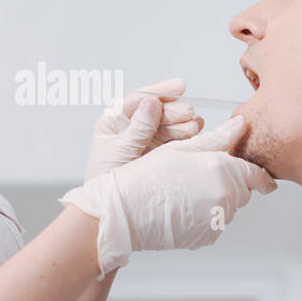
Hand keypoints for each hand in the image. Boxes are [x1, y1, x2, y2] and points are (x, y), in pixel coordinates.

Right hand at [60, 115, 276, 277]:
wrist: (124, 213)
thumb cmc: (146, 177)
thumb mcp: (180, 149)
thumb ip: (217, 139)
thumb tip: (240, 126)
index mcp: (222, 171)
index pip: (256, 175)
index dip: (259, 175)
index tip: (263, 179)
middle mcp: (225, 198)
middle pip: (242, 191)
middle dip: (230, 183)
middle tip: (200, 177)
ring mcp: (217, 221)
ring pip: (229, 208)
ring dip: (217, 200)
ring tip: (186, 193)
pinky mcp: (207, 237)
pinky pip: (215, 223)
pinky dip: (205, 216)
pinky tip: (183, 208)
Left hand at [82, 77, 201, 182]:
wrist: (111, 213)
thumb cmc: (105, 182)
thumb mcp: (119, 152)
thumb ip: (137, 129)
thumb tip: (152, 103)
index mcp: (113, 122)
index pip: (136, 100)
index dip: (158, 91)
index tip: (179, 87)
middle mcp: (130, 128)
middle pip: (155, 111)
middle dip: (173, 110)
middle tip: (188, 112)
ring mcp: (147, 141)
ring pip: (168, 124)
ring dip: (182, 123)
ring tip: (194, 126)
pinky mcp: (160, 154)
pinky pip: (175, 140)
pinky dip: (186, 136)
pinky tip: (196, 132)